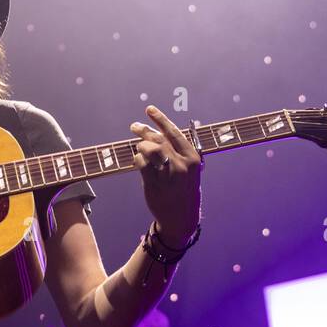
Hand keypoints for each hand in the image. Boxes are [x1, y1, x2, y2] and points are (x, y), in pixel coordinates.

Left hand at [129, 105, 202, 245]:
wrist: (181, 217)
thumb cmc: (184, 190)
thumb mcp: (189, 170)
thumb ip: (177, 152)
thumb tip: (156, 132)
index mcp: (192, 158)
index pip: (174, 133)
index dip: (160, 119)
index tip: (149, 109)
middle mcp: (181, 165)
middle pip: (158, 139)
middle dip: (143, 130)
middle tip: (134, 127)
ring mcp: (167, 175)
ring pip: (149, 149)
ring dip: (140, 146)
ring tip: (138, 148)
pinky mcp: (154, 183)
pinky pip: (141, 164)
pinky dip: (137, 159)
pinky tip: (138, 161)